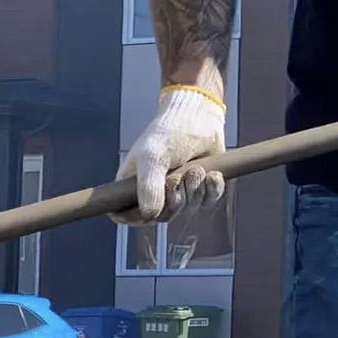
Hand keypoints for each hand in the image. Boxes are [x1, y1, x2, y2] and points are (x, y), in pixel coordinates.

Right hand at [114, 86, 226, 224]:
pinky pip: (208, 201)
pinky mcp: (201, 187)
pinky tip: (212, 174)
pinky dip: (212, 189)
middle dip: (174, 200)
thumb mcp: (152, 158)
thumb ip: (149, 186)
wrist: (199, 117)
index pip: (125, 215)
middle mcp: (154, 190)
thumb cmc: (169, 134)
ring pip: (188, 209)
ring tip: (196, 168)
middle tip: (178, 177)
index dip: (135, 219)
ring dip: (194, 190)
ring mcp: (180, 190)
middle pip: (163, 216)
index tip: (148, 213)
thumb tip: (150, 216)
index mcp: (132, 184)